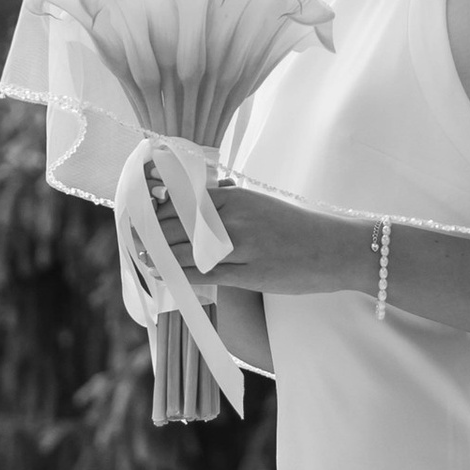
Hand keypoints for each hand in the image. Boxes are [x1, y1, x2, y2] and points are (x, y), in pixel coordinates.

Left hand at [139, 165, 358, 298]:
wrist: (336, 249)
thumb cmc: (299, 227)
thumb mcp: (264, 203)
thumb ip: (233, 198)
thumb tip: (208, 193)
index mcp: (237, 196)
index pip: (184, 200)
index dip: (156, 210)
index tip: (138, 215)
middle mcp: (237, 218)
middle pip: (179, 225)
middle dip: (151, 234)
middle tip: (132, 240)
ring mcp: (243, 246)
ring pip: (189, 251)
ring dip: (161, 257)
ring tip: (144, 259)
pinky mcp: (251, 274)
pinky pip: (207, 275)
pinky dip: (182, 275)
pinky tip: (168, 276)